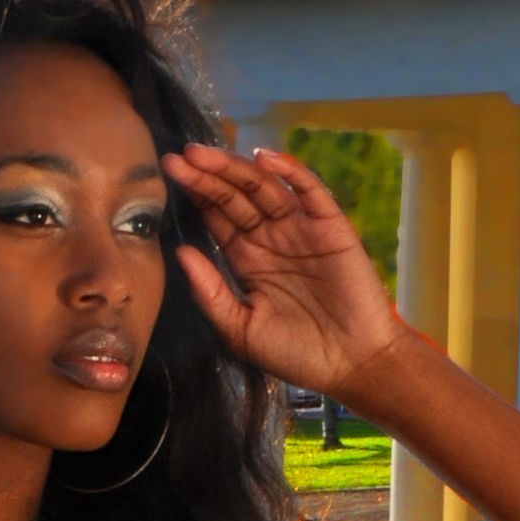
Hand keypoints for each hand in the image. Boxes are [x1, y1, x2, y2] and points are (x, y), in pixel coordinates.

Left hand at [161, 142, 404, 397]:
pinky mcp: (329, 226)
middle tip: (177, 159)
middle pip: (234, 197)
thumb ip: (210, 293)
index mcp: (247, 260)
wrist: (351, 365)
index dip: (195, 196)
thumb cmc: (296, 354)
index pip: (217, 217)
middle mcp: (271, 238)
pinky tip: (264, 160)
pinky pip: (308, 190)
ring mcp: (300, 229)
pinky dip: (289, 171)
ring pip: (263, 188)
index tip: (168, 176)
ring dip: (234, 168)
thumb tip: (180, 252)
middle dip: (206, 177)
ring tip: (203, 155)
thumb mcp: (240, 330)